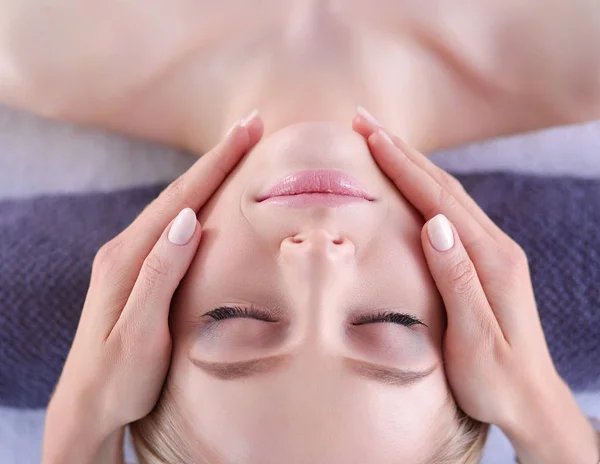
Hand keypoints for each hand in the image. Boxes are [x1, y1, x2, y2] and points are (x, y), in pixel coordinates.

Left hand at [42, 111, 262, 463]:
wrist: (86, 408)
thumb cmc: (117, 378)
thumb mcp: (139, 333)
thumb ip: (160, 273)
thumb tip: (188, 218)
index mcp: (128, 258)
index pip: (181, 199)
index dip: (217, 162)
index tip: (247, 129)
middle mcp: (125, 249)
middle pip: (178, 192)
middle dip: (217, 157)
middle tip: (252, 124)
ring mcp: (129, 259)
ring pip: (176, 205)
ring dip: (208, 175)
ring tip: (238, 150)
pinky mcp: (136, 271)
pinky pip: (171, 225)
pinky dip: (196, 201)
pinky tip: (210, 198)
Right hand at [353, 110, 599, 463]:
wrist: (531, 402)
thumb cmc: (497, 378)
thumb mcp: (475, 337)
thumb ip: (458, 278)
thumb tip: (435, 224)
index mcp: (490, 260)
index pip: (438, 199)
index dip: (402, 165)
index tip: (370, 134)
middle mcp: (494, 246)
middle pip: (443, 185)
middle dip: (403, 150)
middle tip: (365, 120)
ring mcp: (491, 252)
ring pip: (447, 194)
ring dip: (413, 163)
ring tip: (381, 141)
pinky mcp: (485, 262)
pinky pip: (451, 212)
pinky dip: (425, 188)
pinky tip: (410, 184)